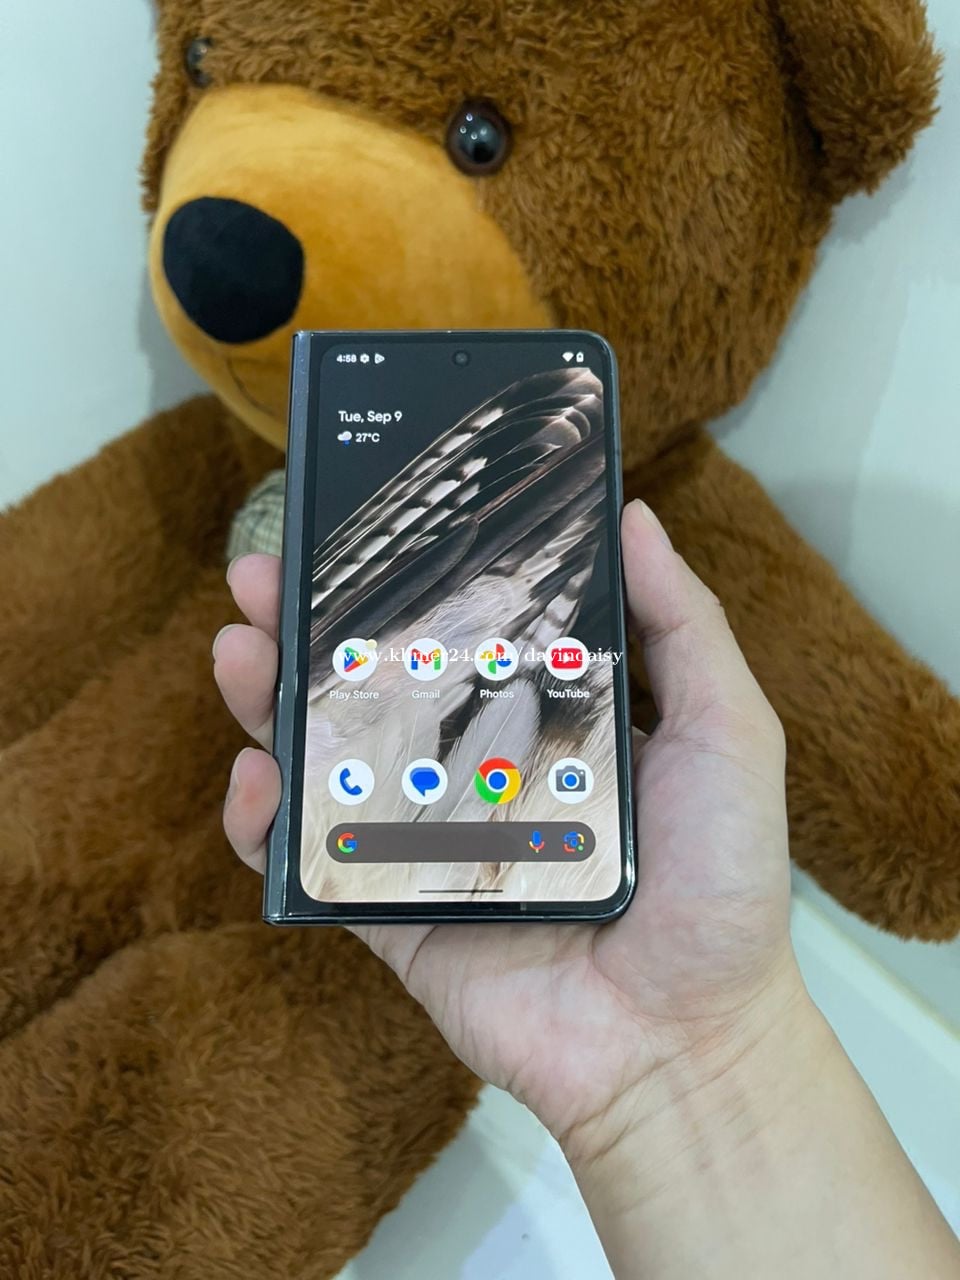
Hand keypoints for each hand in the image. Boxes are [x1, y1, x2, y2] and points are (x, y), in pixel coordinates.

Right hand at [214, 500, 801, 1154]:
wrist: (686, 1040)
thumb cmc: (721, 881)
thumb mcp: (729, 731)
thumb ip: (683, 625)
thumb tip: (635, 515)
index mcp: (541, 717)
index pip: (457, 631)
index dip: (405, 580)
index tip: (358, 528)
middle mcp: (472, 767)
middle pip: (373, 683)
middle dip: (309, 627)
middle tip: (263, 577)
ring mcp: (423, 838)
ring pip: (326, 759)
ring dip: (269, 702)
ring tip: (238, 650)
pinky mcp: (388, 911)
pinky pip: (311, 860)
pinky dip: (267, 823)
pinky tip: (256, 778)